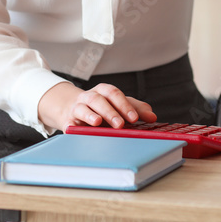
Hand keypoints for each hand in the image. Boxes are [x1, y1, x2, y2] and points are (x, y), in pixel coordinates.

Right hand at [38, 81, 156, 131]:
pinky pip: (69, 122)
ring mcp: (78, 108)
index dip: (124, 105)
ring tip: (98, 122)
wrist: (71, 109)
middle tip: (120, 124)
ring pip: (83, 108)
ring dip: (91, 115)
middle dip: (110, 111)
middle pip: (99, 100)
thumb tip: (152, 116)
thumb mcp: (118, 105)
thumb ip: (135, 108)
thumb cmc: (100, 108)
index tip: (135, 118)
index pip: (114, 94)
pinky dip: (72, 126)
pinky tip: (76, 130)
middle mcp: (90, 96)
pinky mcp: (68, 120)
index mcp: (104, 91)